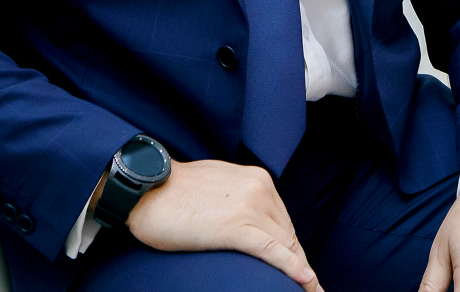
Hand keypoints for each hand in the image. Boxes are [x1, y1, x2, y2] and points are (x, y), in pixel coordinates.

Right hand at [121, 159, 322, 291]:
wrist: (147, 188)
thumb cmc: (175, 192)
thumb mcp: (219, 186)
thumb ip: (240, 198)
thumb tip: (248, 220)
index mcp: (257, 178)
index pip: (282, 220)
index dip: (293, 249)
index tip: (303, 270)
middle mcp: (260, 188)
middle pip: (287, 234)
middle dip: (297, 262)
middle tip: (309, 287)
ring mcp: (249, 206)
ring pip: (284, 244)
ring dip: (300, 272)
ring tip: (312, 291)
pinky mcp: (236, 226)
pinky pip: (272, 250)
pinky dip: (292, 268)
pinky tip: (307, 282)